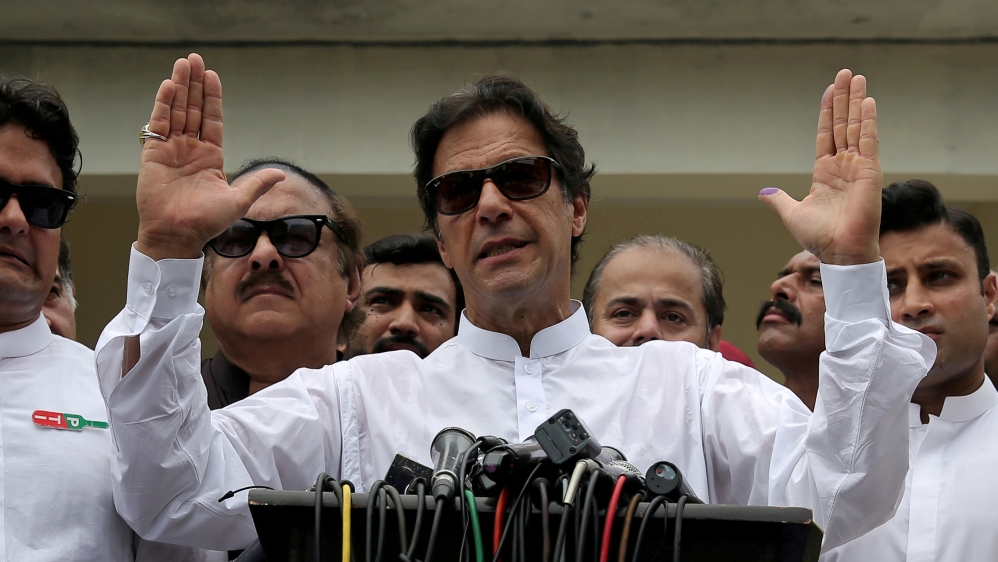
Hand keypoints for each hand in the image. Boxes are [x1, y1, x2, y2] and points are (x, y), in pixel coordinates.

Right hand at [135, 53, 284, 260]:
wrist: (177, 235)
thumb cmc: (207, 223)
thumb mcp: (238, 201)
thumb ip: (257, 183)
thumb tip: (280, 173)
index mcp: (211, 157)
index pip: (212, 120)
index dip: (212, 98)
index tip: (213, 76)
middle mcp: (191, 149)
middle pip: (193, 109)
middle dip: (195, 84)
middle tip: (195, 59)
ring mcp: (172, 149)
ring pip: (176, 111)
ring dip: (179, 87)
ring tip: (183, 63)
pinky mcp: (153, 154)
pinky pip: (159, 124)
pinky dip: (163, 104)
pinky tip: (168, 85)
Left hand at [760, 69, 881, 264]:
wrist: (838, 252)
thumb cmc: (819, 236)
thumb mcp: (792, 213)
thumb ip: (780, 200)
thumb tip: (765, 193)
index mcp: (825, 172)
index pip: (826, 134)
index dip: (828, 112)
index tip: (829, 90)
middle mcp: (843, 165)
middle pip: (843, 123)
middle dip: (843, 98)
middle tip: (845, 73)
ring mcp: (858, 166)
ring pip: (856, 126)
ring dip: (856, 101)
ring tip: (856, 77)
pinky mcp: (869, 171)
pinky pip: (869, 140)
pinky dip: (868, 120)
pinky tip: (868, 100)